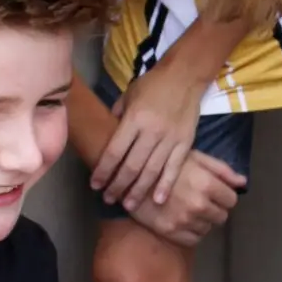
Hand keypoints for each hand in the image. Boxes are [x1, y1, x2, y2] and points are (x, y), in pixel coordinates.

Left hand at [91, 62, 208, 210]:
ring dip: (138, 191)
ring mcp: (170, 139)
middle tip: (109, 199)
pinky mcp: (186, 143)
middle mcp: (151, 132)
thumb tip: (107, 135)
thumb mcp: (129, 95)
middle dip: (118, 186)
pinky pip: (174, 168)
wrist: (185, 76)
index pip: (114, 152)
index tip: (95, 185)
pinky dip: (165, 185)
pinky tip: (157, 200)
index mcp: (134, 119)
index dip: (103, 171)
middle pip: (131, 166)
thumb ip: (117, 116)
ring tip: (128, 205)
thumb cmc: (153, 84)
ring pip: (151, 171)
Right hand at [125, 150, 244, 246]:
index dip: (224, 196)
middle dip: (215, 208)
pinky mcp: (171, 232)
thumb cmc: (165, 162)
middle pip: (222, 216)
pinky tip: (183, 219)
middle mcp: (198, 204)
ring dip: (203, 220)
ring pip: (208, 228)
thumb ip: (221, 169)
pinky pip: (194, 239)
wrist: (131, 175)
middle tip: (201, 200)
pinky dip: (192, 231)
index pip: (231, 200)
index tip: (215, 193)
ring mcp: (184, 220)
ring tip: (189, 208)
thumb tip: (243, 182)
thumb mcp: (194, 156)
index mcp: (206, 183)